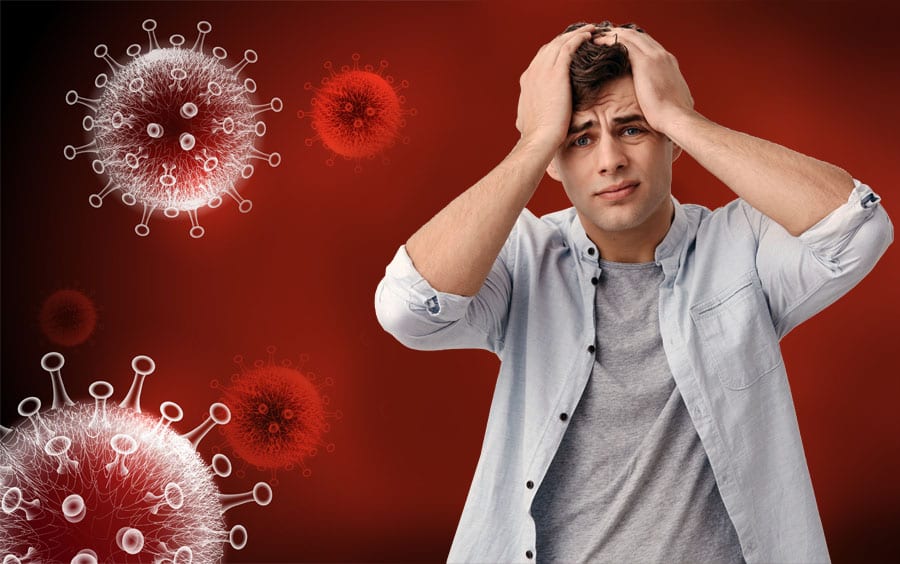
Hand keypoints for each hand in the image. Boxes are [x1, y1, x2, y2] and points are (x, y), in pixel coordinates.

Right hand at [515, 24, 597, 150]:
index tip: (568, 51)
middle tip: (581, 35)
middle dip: (565, 39)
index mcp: (527, 81)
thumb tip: (529, 117)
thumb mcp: (528, 120)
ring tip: (589, 30)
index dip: (554, 52)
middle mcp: (533, 71)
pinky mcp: (556, 71)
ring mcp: (543, 70)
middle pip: (550, 46)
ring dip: (575, 34)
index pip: (541, 58)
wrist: (540, 138)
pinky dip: (579, 37)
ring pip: (560, 42)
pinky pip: (569, 46)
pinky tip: (589, 35)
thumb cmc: (539, 136)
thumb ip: (531, 112)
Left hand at [593, 25, 694, 134]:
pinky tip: (598, 43)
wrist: (675, 118)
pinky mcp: (645, 62)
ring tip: (598, 38)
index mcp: (669, 63)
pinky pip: (624, 43)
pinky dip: (610, 40)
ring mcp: (655, 57)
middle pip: (639, 36)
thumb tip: (665, 101)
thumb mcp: (672, 100)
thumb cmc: (671, 116)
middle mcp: (663, 56)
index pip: (649, 45)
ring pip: (630, 36)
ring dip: (613, 35)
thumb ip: (667, 94)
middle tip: (604, 37)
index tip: (618, 45)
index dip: (633, 43)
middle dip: (620, 34)